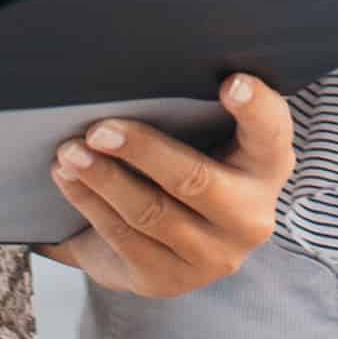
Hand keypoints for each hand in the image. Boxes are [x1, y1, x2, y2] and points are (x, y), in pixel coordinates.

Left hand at [46, 73, 298, 294]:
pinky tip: (66, 179)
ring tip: (68, 152)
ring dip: (102, 178)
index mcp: (266, 166)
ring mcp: (212, 256)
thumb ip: (191, 109)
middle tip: (99, 129)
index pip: (270, 132)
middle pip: (195, 180)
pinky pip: (123, 238)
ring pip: (150, 213)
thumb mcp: (202, 139)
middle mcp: (250, 216)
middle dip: (141, 151)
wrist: (170, 244)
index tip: (231, 83)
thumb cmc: (185, 164)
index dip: (255, 107)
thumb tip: (140, 58)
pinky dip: (89, 202)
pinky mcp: (170, 280)